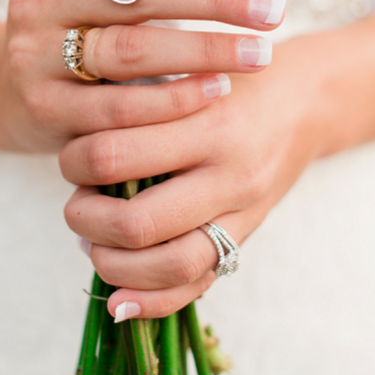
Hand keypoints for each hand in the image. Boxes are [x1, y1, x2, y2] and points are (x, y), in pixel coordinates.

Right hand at [0, 0, 283, 150]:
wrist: (6, 93)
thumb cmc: (75, 30)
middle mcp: (36, 2)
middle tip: (271, 8)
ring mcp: (35, 57)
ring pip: (131, 50)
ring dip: (204, 51)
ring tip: (260, 52)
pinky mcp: (45, 110)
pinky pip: (120, 106)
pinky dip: (174, 99)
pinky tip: (217, 91)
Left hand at [61, 35, 327, 318]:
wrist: (303, 103)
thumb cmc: (231, 79)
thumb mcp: (187, 72)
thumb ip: (137, 102)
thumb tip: (73, 144)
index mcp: (207, 122)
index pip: (114, 155)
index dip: (75, 162)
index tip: (71, 157)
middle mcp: (228, 173)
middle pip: (134, 221)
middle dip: (86, 219)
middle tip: (77, 204)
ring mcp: (241, 212)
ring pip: (166, 264)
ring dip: (111, 264)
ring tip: (93, 243)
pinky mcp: (246, 238)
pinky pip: (197, 286)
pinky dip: (151, 302)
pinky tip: (118, 302)